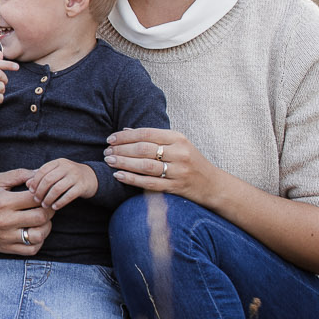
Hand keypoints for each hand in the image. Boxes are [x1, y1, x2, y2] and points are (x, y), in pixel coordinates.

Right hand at [0, 168, 52, 255]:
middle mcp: (5, 220)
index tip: (42, 193)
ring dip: (46, 226)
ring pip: (39, 235)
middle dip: (49, 210)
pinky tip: (34, 231)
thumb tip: (40, 172)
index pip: (35, 198)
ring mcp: (7, 237)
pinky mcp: (7, 248)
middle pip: (41, 216)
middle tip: (47, 206)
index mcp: (3, 201)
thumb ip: (19, 175)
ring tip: (41, 220)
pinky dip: (39, 241)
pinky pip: (32, 249)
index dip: (44, 194)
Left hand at [25, 157, 96, 211]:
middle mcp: (67, 167)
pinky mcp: (82, 186)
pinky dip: (60, 202)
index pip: (42, 170)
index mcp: (58, 162)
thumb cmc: (68, 176)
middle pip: (48, 180)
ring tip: (45, 205)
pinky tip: (55, 207)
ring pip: (57, 188)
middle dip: (40, 191)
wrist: (91, 177)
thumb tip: (27, 184)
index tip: (31, 191)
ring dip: (49, 198)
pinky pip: (69, 196)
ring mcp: (76, 176)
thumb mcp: (56, 173)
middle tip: (36, 200)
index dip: (35, 181)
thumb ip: (42, 176)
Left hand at [105, 128, 220, 204]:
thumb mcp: (177, 144)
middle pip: (144, 149)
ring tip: (109, 161)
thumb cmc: (189, 161)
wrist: (211, 184)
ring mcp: (178, 171)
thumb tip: (125, 131)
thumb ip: (153, 137)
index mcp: (178, 138)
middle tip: (107, 152)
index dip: (125, 136)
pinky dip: (132, 179)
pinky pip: (150, 183)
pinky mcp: (176, 187)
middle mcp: (179, 153)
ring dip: (124, 163)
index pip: (146, 134)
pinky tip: (118, 176)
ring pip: (145, 166)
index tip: (110, 139)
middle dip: (121, 150)